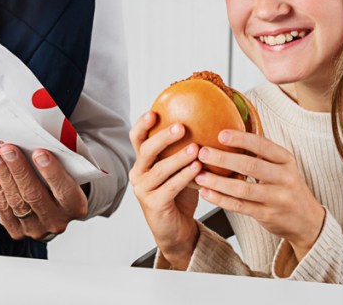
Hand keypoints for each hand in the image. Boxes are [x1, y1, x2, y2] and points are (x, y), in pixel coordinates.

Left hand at [0, 144, 87, 240]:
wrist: (56, 208)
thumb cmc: (62, 182)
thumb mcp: (69, 172)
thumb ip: (60, 161)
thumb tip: (36, 144)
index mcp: (75, 206)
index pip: (64, 190)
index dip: (51, 172)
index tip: (39, 153)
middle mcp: (56, 221)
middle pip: (34, 195)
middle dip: (19, 170)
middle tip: (8, 149)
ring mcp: (36, 229)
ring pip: (16, 202)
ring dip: (3, 176)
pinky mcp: (17, 231)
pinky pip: (4, 209)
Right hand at [128, 111, 201, 269]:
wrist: (176, 229)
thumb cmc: (179, 194)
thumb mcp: (179, 168)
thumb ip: (182, 149)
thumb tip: (205, 120)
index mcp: (142, 161)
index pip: (137, 138)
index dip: (142, 124)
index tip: (154, 112)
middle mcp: (138, 173)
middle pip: (146, 150)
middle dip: (163, 137)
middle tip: (181, 127)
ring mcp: (143, 189)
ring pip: (159, 169)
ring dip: (178, 157)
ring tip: (196, 148)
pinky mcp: (153, 204)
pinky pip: (170, 187)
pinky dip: (184, 176)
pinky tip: (198, 168)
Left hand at [194, 129, 324, 260]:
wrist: (308, 221)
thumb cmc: (287, 187)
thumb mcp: (283, 167)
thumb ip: (262, 155)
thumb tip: (227, 136)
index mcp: (286, 160)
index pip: (263, 145)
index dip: (242, 139)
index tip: (221, 134)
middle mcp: (284, 178)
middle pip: (251, 166)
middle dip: (224, 158)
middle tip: (203, 152)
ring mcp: (277, 198)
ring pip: (243, 189)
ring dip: (218, 182)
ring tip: (199, 176)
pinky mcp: (267, 215)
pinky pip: (240, 206)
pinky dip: (220, 199)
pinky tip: (206, 193)